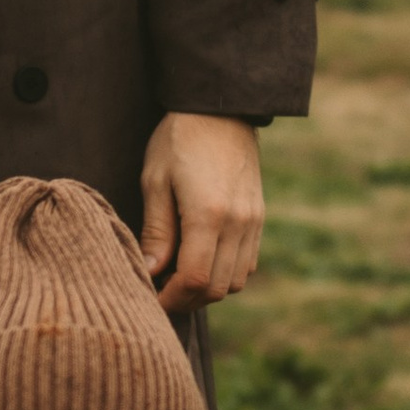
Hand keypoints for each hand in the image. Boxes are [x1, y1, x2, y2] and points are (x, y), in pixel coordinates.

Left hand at [139, 112, 263, 315]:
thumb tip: (151, 272)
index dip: (171, 298)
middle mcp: (237, 223)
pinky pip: (246, 264)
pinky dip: (225, 273)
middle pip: (216, 288)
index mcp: (208, 214)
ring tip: (179, 277)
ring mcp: (253, 222)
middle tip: (161, 291)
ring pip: (235, 281)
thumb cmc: (179, 140)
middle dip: (187, 299)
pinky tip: (202, 260)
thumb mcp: (155, 181)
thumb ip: (156, 231)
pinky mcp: (259, 218)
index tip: (150, 298)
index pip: (194, 279)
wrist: (221, 109)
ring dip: (207, 289)